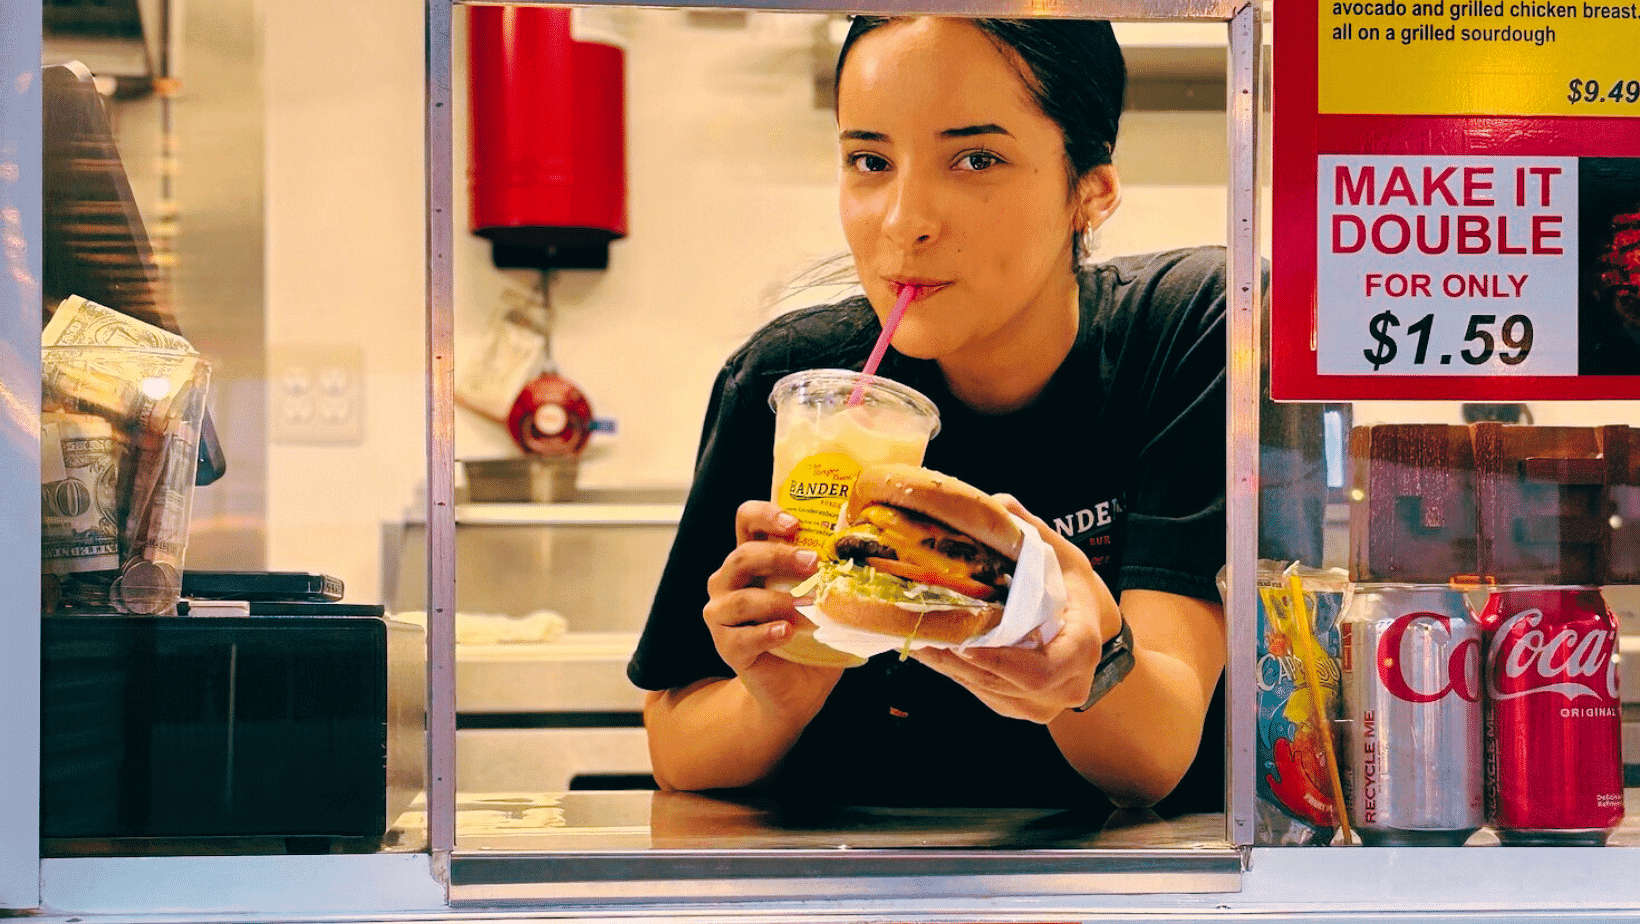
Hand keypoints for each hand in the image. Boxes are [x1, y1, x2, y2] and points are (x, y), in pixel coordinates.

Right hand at [703, 500, 843, 716]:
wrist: (795, 690)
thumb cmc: (810, 637)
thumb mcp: (822, 601)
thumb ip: (833, 578)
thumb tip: (871, 557)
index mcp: (752, 560)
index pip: (747, 521)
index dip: (766, 515)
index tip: (795, 524)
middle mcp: (729, 581)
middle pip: (743, 556)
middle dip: (779, 556)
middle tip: (813, 563)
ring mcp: (722, 614)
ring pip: (741, 598)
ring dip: (778, 600)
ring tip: (809, 605)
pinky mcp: (726, 646)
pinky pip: (740, 637)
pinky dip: (766, 633)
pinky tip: (787, 632)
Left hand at [912, 495, 1120, 723]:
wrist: (1094, 633)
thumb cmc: (1078, 593)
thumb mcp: (1065, 557)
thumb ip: (1031, 532)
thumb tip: (996, 504)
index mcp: (1081, 648)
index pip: (1044, 669)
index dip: (1002, 662)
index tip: (965, 646)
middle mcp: (1065, 686)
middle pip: (1003, 682)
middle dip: (957, 660)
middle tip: (919, 632)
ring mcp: (1041, 705)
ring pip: (986, 691)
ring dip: (947, 666)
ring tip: (912, 637)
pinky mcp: (1017, 708)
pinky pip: (981, 694)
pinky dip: (953, 671)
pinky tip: (928, 647)